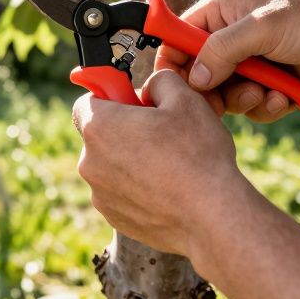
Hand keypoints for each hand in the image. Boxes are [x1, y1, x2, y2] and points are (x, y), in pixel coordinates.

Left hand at [72, 69, 247, 255]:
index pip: (87, 101)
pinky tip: (168, 187)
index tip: (132, 100)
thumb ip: (159, 81)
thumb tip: (150, 88)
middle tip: (160, 132)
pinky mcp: (114, 218)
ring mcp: (100, 194)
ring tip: (170, 164)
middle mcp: (90, 163)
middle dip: (124, 129)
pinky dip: (137, 187)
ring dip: (131, 160)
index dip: (110, 95)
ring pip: (111, 165)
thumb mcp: (185, 98)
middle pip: (100, 134)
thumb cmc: (198, 156)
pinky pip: (120, 192)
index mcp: (100, 128)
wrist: (212, 217)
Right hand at [154, 0, 299, 122]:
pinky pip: (253, 108)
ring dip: (245, 101)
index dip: (173, 65)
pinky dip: (267, 107)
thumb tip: (194, 78)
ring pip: (225, 97)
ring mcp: (249, 64)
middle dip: (214, 93)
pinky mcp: (269, 86)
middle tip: (227, 101)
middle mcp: (229, 39)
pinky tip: (285, 97)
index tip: (174, 89)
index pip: (177, 39)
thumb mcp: (262, 27)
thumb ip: (222, 50)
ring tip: (267, 93)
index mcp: (219, 13)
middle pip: (198, 76)